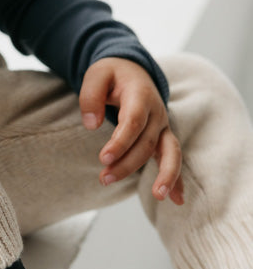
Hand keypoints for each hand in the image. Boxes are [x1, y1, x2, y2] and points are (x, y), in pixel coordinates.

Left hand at [79, 57, 183, 204]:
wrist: (132, 70)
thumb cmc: (112, 74)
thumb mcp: (96, 74)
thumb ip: (91, 95)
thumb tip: (91, 124)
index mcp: (141, 95)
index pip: (133, 122)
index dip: (120, 142)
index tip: (103, 159)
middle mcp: (157, 112)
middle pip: (147, 142)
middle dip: (128, 164)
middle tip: (104, 179)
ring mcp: (163, 126)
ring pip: (169, 152)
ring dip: (164, 175)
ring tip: (158, 196)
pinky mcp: (162, 137)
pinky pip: (173, 158)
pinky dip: (177, 179)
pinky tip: (176, 199)